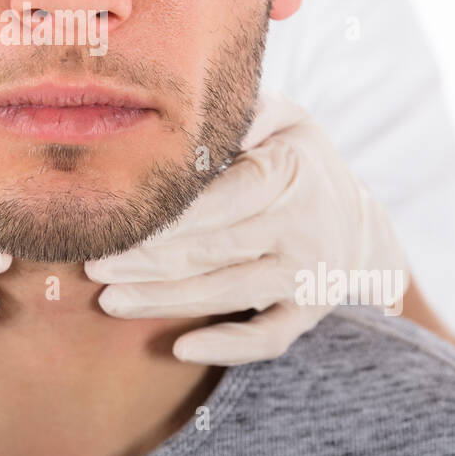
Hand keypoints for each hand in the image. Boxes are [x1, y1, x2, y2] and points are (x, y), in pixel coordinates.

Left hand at [85, 92, 407, 365]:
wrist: (358, 221)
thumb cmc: (297, 160)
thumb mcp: (282, 118)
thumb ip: (238, 113)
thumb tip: (183, 107)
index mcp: (288, 173)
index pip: (221, 199)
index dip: (168, 218)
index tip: (118, 223)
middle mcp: (301, 227)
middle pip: (214, 250)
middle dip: (149, 262)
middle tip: (95, 267)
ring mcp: (305, 274)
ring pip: (228, 294)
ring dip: (165, 301)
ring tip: (110, 301)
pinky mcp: (307, 312)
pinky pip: (267, 339)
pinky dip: (226, 348)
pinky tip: (179, 348)